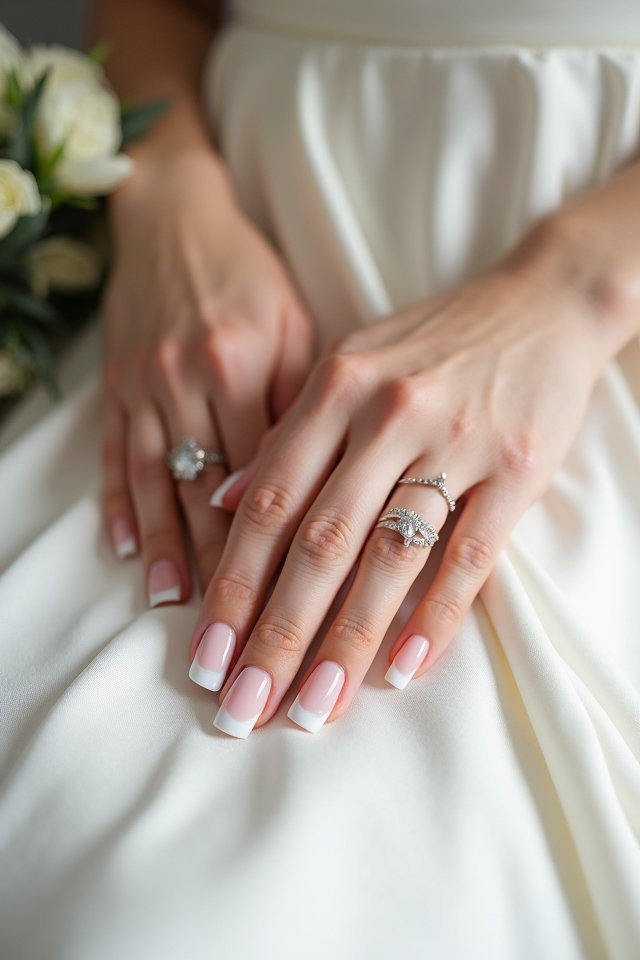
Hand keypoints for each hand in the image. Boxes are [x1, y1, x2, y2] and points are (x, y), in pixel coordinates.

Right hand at [100, 149, 313, 604]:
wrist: (175, 221)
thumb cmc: (252, 279)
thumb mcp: (295, 327)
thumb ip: (301, 405)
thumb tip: (315, 489)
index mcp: (241, 365)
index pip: (264, 474)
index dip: (279, 541)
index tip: (295, 595)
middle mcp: (186, 381)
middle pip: (206, 490)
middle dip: (223, 565)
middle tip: (237, 618)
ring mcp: (143, 387)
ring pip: (154, 483)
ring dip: (165, 548)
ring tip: (174, 605)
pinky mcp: (114, 388)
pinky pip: (113, 455)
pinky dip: (119, 506)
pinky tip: (125, 551)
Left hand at [188, 216, 607, 735]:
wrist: (543, 304)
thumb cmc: (435, 343)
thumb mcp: (349, 364)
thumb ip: (289, 433)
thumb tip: (225, 498)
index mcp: (336, 387)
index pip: (270, 502)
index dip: (233, 583)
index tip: (206, 655)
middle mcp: (387, 413)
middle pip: (319, 542)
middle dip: (274, 634)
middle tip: (243, 708)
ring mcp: (455, 440)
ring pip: (388, 557)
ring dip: (347, 642)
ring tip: (313, 708)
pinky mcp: (515, 469)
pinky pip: (469, 556)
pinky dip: (434, 617)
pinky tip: (403, 669)